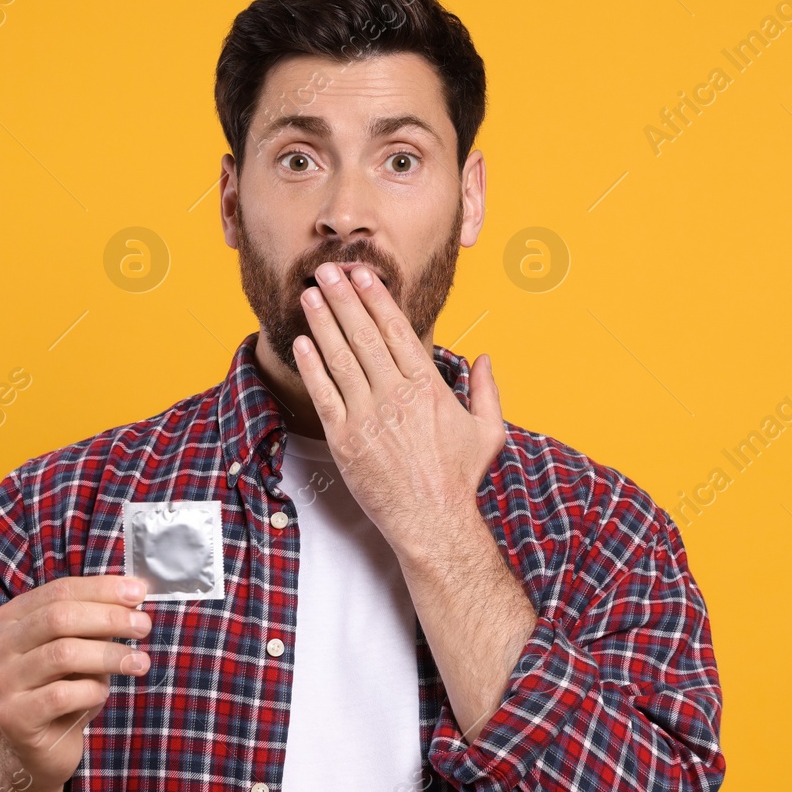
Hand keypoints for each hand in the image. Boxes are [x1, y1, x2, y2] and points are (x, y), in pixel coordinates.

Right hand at [0, 575, 151, 783]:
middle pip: (59, 618)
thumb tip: (134, 592)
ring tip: (140, 662)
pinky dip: (91, 690)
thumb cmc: (66, 689)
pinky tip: (102, 693)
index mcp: (12, 619)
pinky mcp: (14, 717)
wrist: (44, 747)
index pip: (59, 591)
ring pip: (62, 654)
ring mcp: (3, 682)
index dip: (101, 589)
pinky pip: (61, 695)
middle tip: (144, 625)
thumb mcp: (83, 648)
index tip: (139, 592)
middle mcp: (0, 647)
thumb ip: (98, 621)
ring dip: (109, 655)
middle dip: (108, 618)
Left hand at [292, 260, 505, 560]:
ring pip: (340, 358)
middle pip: (363, 335)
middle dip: (344, 297)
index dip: (376, 298)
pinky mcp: (345, 439)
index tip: (363, 274)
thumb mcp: (487, 431)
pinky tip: (303, 342)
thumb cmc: (459, 479)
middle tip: (328, 269)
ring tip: (310, 294)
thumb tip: (485, 358)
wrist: (432, 521)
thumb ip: (486, 391)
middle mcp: (395, 395)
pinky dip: (312, 366)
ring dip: (323, 322)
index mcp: (427, 387)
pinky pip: (324, 394)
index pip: (396, 331)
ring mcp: (368, 416)